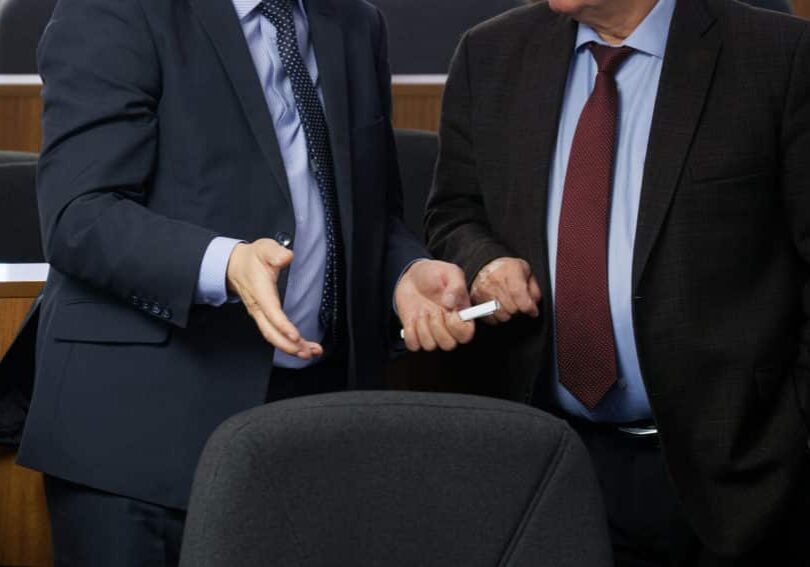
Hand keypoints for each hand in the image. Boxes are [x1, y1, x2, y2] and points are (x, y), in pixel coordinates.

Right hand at [226, 239, 322, 359]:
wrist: (235, 266)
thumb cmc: (252, 259)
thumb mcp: (264, 248)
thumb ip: (275, 252)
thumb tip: (286, 257)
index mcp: (260, 292)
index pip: (271, 312)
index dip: (283, 326)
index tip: (295, 335)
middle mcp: (259, 308)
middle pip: (272, 333)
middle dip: (289, 345)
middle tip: (309, 351)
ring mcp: (261, 315)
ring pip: (273, 337)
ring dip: (291, 348)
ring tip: (310, 353)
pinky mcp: (264, 318)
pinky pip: (275, 335)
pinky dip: (288, 344)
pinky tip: (302, 348)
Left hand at [395, 260, 475, 351]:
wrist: (412, 277)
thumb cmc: (434, 274)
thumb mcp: (450, 272)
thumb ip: (455, 286)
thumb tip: (451, 304)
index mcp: (461, 316)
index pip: (465, 335)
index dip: (456, 327)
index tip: (449, 312)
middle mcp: (448, 328)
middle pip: (448, 344)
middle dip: (437, 326)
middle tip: (432, 309)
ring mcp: (431, 333)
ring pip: (430, 345)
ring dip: (423, 326)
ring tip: (422, 309)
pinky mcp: (415, 335)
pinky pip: (413, 344)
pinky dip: (410, 331)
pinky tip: (413, 317)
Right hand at [470, 257, 540, 324]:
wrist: (487, 267)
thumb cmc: (508, 270)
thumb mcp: (526, 272)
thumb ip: (533, 289)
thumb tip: (534, 305)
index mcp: (510, 270)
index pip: (519, 294)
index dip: (529, 307)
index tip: (533, 311)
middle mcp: (495, 280)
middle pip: (512, 308)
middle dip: (520, 310)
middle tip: (520, 306)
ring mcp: (484, 291)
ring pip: (502, 315)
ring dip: (509, 314)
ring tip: (510, 306)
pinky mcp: (476, 300)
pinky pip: (491, 319)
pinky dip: (497, 318)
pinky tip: (500, 309)